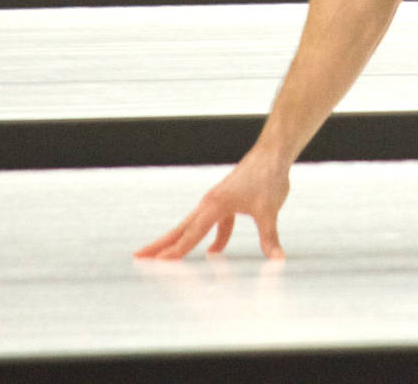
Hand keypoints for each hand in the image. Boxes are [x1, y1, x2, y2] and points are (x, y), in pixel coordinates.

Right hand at [134, 155, 290, 260]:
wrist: (273, 154)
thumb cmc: (268, 178)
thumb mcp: (269, 211)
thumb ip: (270, 237)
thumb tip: (278, 259)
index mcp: (215, 204)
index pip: (191, 234)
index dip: (175, 251)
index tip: (158, 263)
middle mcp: (210, 202)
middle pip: (181, 228)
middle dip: (160, 244)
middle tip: (138, 257)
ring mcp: (217, 201)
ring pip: (194, 226)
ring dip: (180, 241)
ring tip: (164, 256)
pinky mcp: (227, 201)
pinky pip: (215, 224)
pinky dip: (214, 237)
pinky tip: (214, 252)